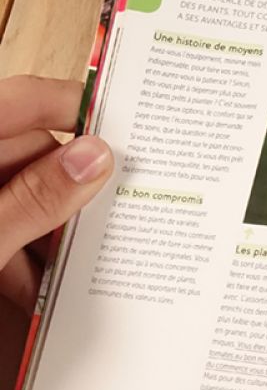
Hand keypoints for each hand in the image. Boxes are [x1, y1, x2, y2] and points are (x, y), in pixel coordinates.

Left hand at [0, 76, 112, 312]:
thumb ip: (35, 198)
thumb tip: (95, 157)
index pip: (30, 100)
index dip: (80, 111)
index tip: (130, 136)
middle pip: (30, 153)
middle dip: (71, 190)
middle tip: (115, 219)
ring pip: (20, 197)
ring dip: (49, 233)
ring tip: (71, 268)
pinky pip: (3, 228)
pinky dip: (20, 256)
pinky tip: (33, 289)